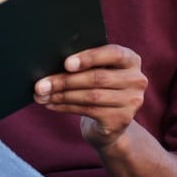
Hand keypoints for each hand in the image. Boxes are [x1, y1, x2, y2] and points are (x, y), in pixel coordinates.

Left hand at [33, 44, 147, 149]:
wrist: (110, 123)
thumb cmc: (97, 87)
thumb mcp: (96, 70)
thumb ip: (84, 64)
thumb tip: (51, 62)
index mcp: (131, 60)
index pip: (113, 53)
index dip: (89, 58)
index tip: (66, 63)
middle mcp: (137, 80)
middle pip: (97, 78)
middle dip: (64, 80)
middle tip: (40, 84)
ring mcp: (132, 102)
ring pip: (91, 96)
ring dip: (61, 95)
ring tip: (40, 94)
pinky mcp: (121, 120)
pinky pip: (88, 111)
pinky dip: (65, 107)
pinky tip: (50, 104)